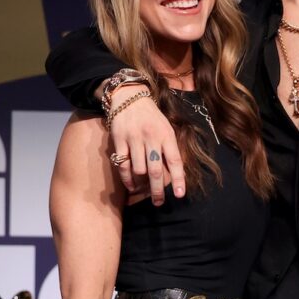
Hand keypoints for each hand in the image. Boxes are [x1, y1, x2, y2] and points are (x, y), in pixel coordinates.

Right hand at [108, 89, 184, 204]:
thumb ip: (169, 148)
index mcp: (166, 134)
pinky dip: (127, 179)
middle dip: (158, 190)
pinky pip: (123, 165)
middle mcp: (151, 137)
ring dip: (141, 184)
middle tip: (158, 202)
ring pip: (138, 170)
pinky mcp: (119, 140)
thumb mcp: (166, 128)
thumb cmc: (151, 117)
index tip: (179, 195)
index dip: (178, 179)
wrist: (128, 96)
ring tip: (143, 191)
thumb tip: (172, 175)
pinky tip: (131, 186)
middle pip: (155, 170)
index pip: (175, 161)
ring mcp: (134, 138)